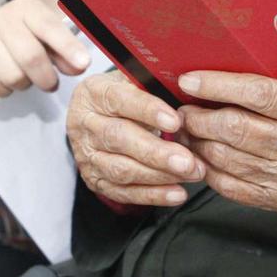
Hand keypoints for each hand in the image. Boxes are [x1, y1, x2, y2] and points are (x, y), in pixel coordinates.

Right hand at [0, 0, 89, 98]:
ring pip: (12, 76)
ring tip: (24, 77)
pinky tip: (5, 80)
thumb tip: (79, 66)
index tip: (83, 64)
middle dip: (46, 78)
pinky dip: (4, 91)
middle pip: (31, 57)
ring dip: (24, 85)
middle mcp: (2, 18)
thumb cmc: (23, 37)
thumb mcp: (44, 37)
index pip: (49, 27)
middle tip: (50, 84)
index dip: (67, 47)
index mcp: (27, 8)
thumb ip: (64, 51)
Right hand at [66, 70, 202, 206]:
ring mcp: (86, 155)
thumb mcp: (134, 80)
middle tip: (187, 161)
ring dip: (159, 175)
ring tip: (191, 173)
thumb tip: (188, 92)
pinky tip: (177, 193)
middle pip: (118, 139)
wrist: (100, 117)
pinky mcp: (95, 180)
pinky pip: (124, 192)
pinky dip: (153, 195)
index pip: (119, 100)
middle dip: (156, 152)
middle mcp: (84, 124)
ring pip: (121, 170)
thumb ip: (154, 85)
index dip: (148, 111)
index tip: (175, 121)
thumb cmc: (126, 96)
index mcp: (94, 93)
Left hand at [176, 72, 276, 240]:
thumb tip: (241, 56)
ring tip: (184, 128)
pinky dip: (209, 170)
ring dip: (197, 143)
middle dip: (198, 116)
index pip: (259, 95)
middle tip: (180, 105)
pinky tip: (199, 155)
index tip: (189, 79)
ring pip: (228, 159)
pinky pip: (233, 188)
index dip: (218, 86)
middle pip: (236, 129)